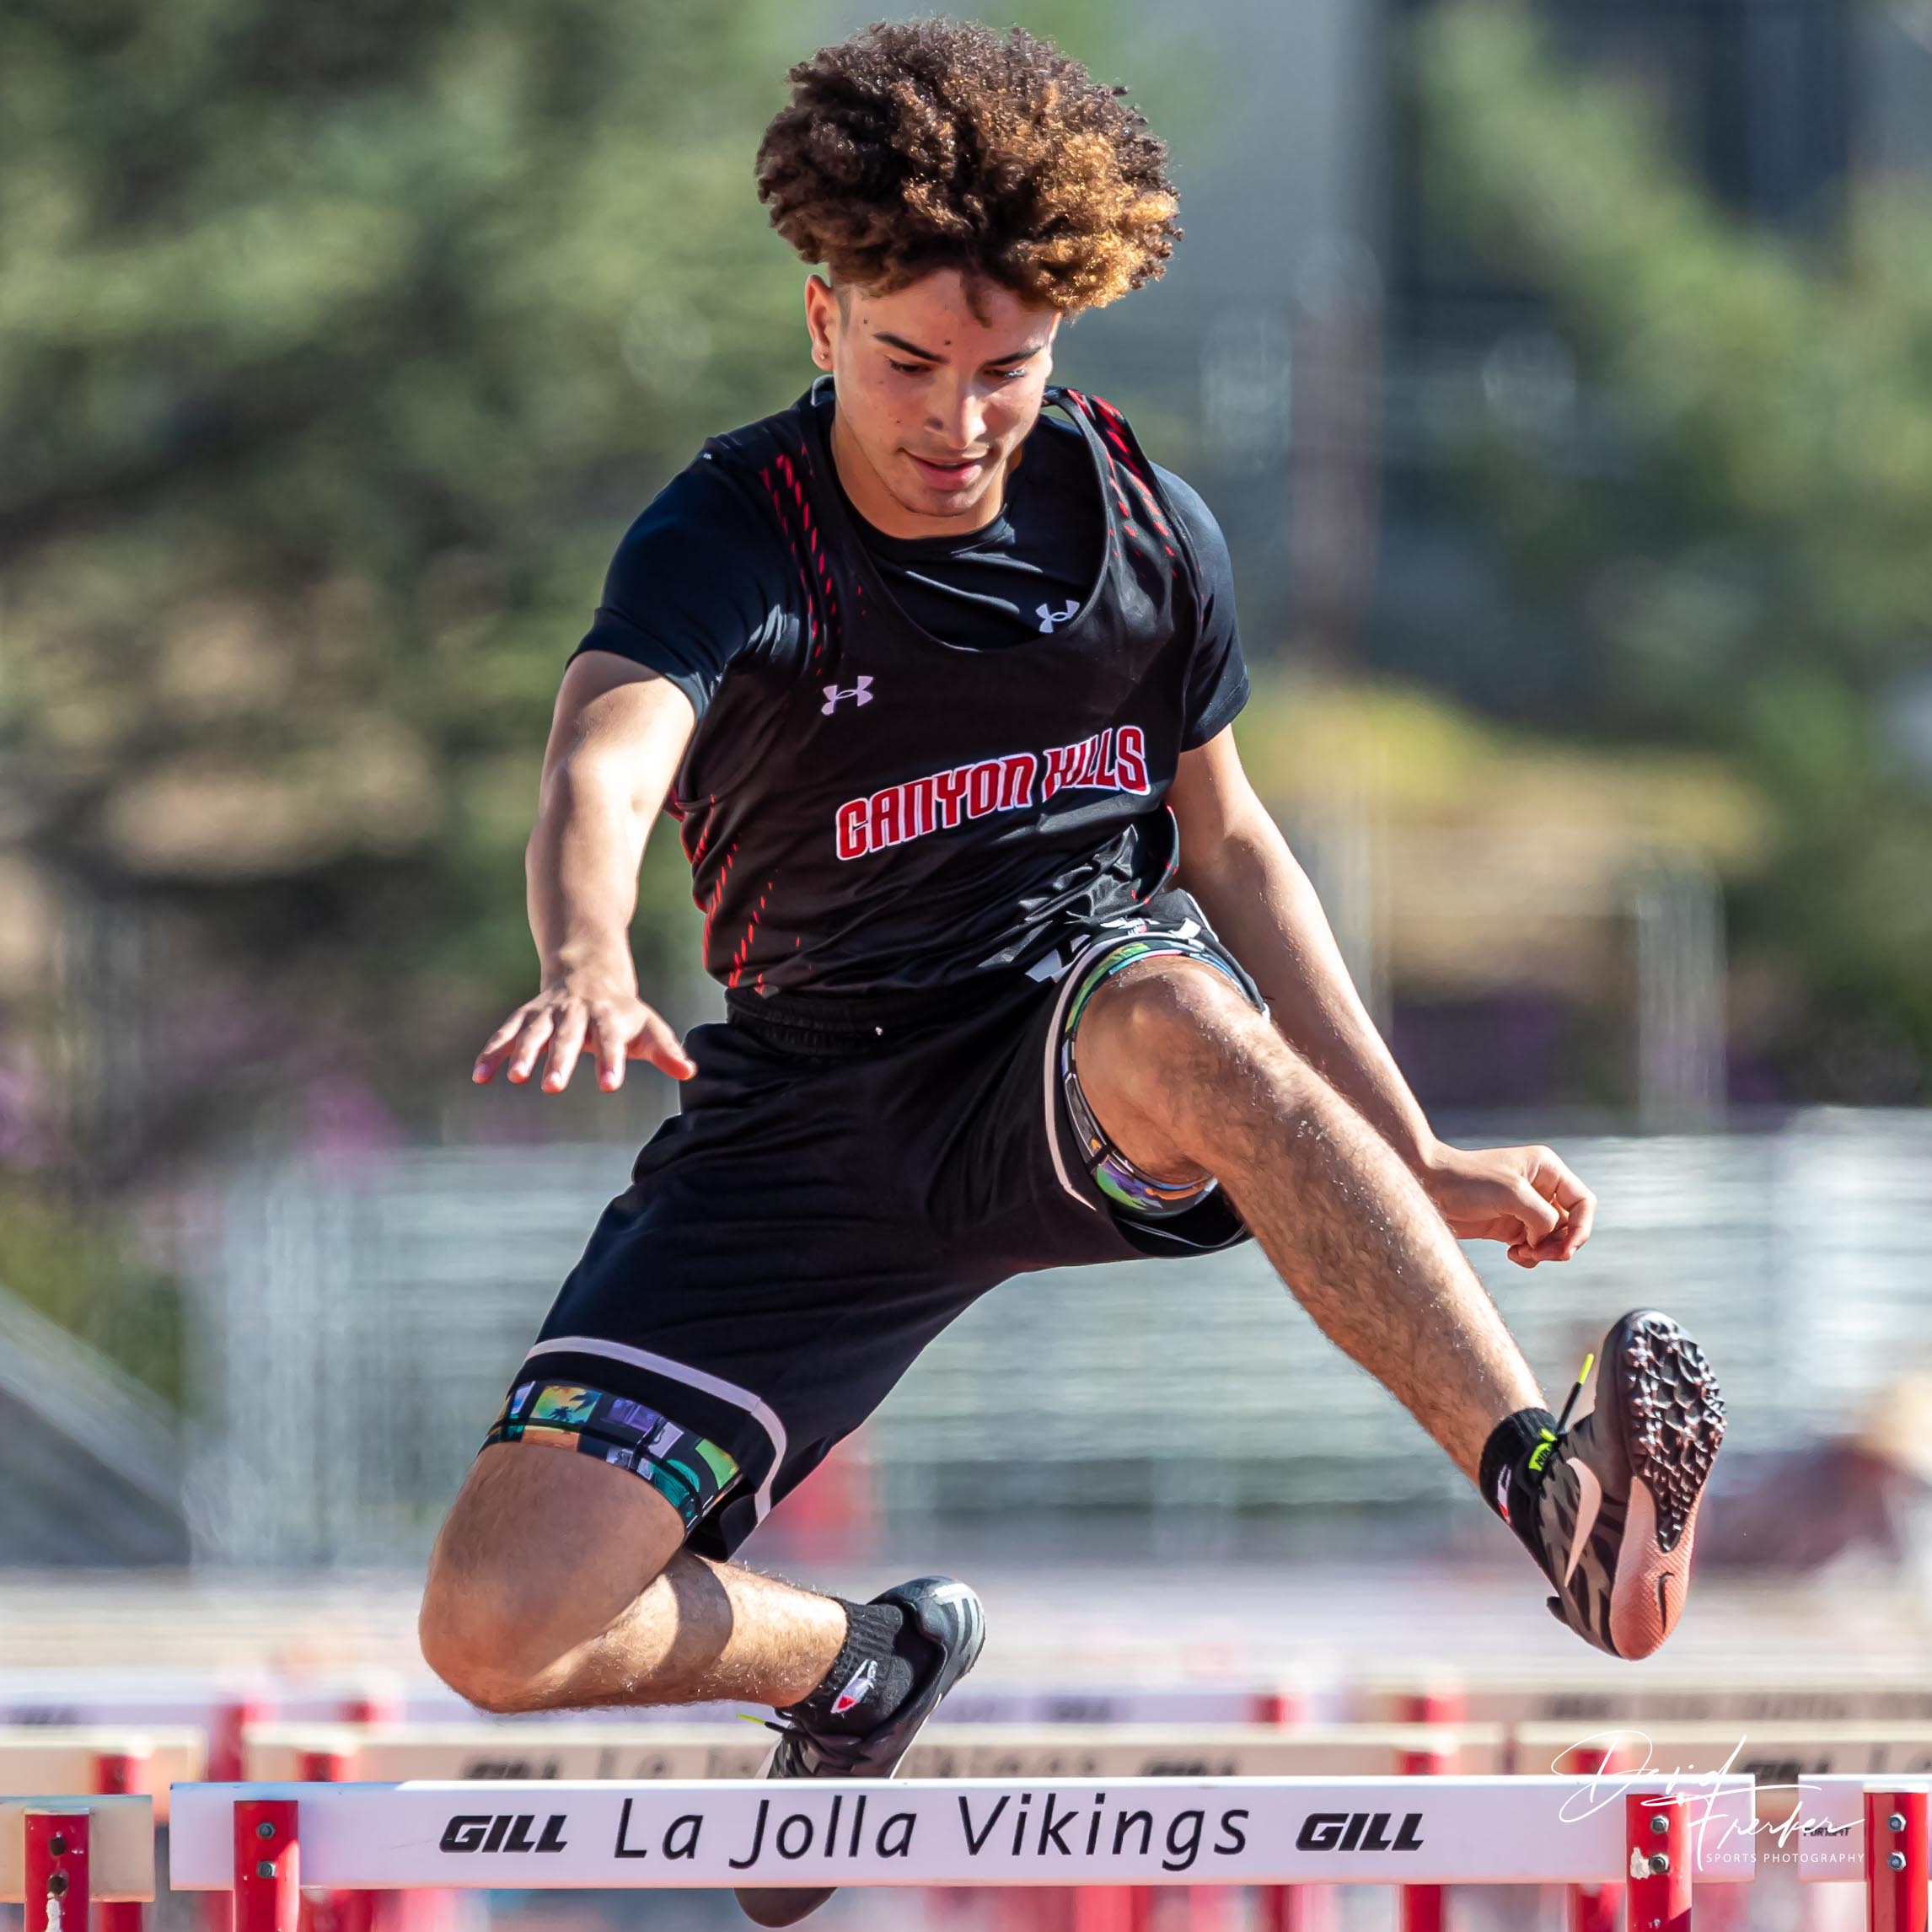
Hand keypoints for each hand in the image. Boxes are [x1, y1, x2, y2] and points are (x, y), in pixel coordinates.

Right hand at [472, 976, 695, 1091]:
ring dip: (522, 1053)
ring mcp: (548, 1012)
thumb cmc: (623, 1011)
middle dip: (560, 1060)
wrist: (589, 968)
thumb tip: (691, 1073)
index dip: (611, 1060)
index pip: (612, 1040)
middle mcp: (576, 1011)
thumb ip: (667, 1051)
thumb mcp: (649, 1026)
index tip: (609, 1086)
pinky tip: (480, 1076)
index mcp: (609, 1015)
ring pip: (534, 1031)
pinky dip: (492, 1052)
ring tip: (515, 1078)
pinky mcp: (526, 1016)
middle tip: (553, 1089)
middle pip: (569, 1036)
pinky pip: (506, 1033)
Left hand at [1418, 1141, 1595, 1267]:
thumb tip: (1549, 1238)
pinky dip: (1529, 1256)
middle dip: (1560, 1245)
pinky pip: (1534, 1248)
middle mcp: (1540, 1188)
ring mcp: (1525, 1209)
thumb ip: (1542, 1216)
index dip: (1582, 1228)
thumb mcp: (1512, 1193)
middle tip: (1539, 1254)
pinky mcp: (1509, 1226)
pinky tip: (1513, 1254)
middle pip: (1571, 1225)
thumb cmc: (1467, 1180)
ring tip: (1521, 1253)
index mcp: (1547, 1170)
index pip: (1583, 1202)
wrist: (1427, 1187)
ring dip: (1543, 1253)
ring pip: (1553, 1240)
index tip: (1567, 1249)